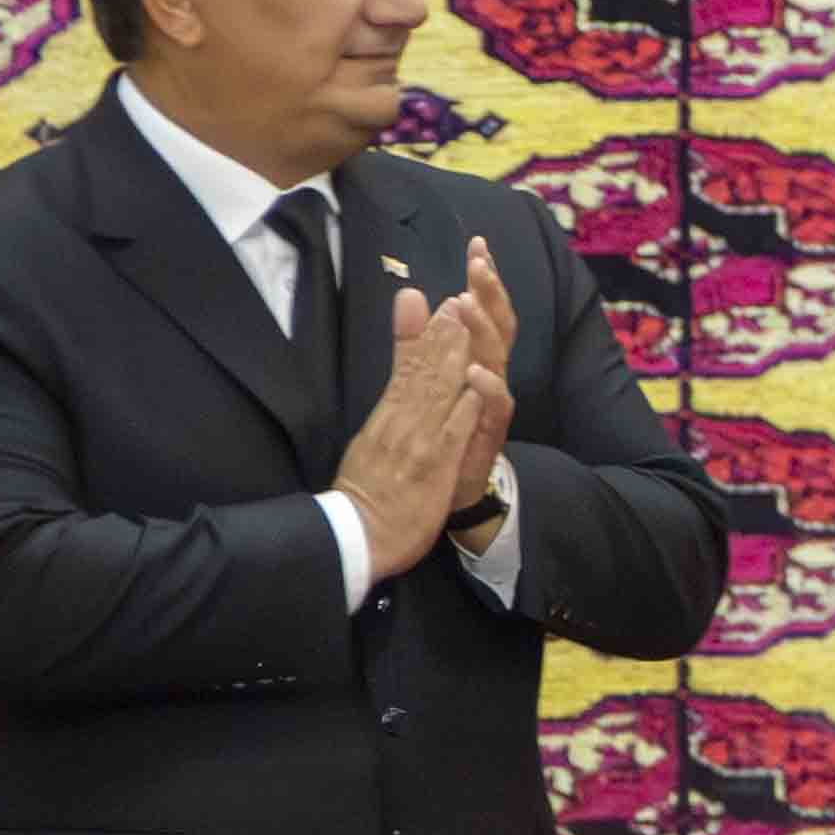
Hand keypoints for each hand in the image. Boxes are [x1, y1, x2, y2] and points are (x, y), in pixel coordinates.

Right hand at [335, 284, 485, 581]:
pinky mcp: (432, 468)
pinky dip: (463, 406)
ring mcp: (417, 444)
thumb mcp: (370, 443)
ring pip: (437, 392)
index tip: (445, 305)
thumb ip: (386, 411)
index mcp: (386, 418)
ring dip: (453, 355)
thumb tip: (396, 379)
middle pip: (424, 372)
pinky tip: (476, 382)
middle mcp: (401, 424)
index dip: (428, 336)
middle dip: (444, 334)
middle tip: (460, 299)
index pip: (408, 370)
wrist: (357, 536)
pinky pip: (451, 433)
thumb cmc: (366, 494)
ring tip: (466, 322)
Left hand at [439, 232, 518, 520]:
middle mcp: (489, 377)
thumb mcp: (423, 379)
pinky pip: (496, 407)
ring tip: (466, 304)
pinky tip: (476, 371)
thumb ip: (415, 339)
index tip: (478, 245)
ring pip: (497, 359)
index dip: (482, 280)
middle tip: (479, 263)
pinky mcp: (489, 433)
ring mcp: (492, 404)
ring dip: (483, 330)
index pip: (482, 312)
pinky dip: (488, 388)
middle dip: (491, 294)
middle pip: (498, 326)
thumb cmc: (438, 434)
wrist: (442, 491)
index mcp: (474, 361)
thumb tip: (412, 293)